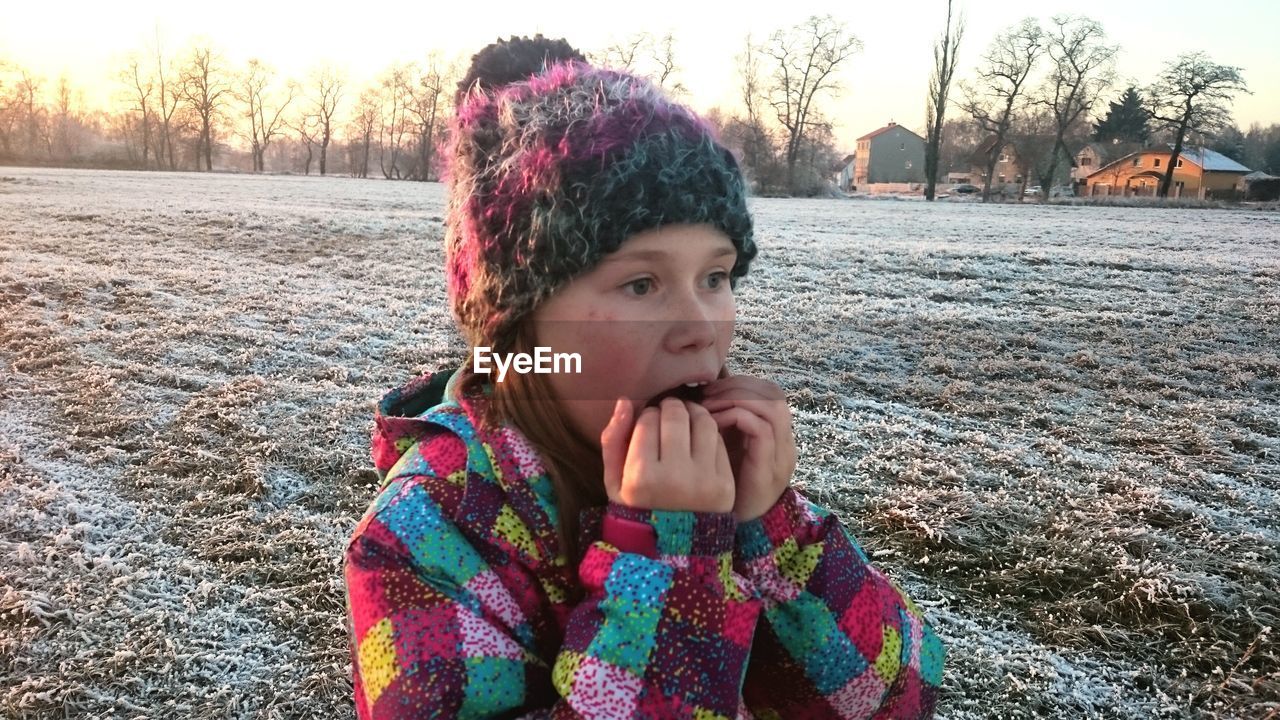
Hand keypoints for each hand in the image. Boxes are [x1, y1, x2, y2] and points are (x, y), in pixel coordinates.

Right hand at [600, 397, 734, 513]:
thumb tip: (625, 401)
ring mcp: (704, 480)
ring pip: (703, 421)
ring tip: (685, 418)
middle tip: (667, 413)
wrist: (674, 549)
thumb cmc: (639, 510)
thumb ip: (612, 440)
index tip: (646, 423)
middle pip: (676, 416)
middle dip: (670, 407)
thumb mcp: (614, 482)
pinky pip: (718, 440)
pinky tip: (698, 438)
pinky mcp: (725, 483)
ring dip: (692, 412)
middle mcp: (674, 476)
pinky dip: (708, 433)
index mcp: (641, 477)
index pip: (647, 420)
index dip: (646, 415)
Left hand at [699, 374, 795, 521]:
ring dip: (735, 400)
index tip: (709, 390)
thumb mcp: (722, 450)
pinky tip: (712, 425)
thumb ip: (721, 424)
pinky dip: (735, 418)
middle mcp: (785, 443)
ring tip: (707, 408)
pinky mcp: (769, 469)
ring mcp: (780, 456)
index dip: (739, 384)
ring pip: (772, 406)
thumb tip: (699, 391)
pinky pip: (761, 429)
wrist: (729, 534)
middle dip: (736, 387)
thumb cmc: (720, 490)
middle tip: (706, 395)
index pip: (768, 392)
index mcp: (777, 436)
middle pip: (773, 394)